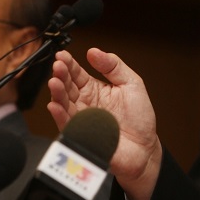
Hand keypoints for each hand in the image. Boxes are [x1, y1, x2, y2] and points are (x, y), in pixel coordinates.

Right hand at [48, 47, 161, 199]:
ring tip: (54, 81)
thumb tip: (94, 51)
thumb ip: (113, 66)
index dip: (69, 64)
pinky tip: (55, 105)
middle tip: (58, 66)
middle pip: (67, 87)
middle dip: (61, 75)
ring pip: (64, 104)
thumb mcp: (131, 83)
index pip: (77, 73)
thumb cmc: (139, 118)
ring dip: (57, 93)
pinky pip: (68, 125)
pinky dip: (60, 115)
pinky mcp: (82, 135)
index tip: (63, 55)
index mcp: (95, 89)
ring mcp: (82, 119)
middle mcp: (85, 103)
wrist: (145, 148)